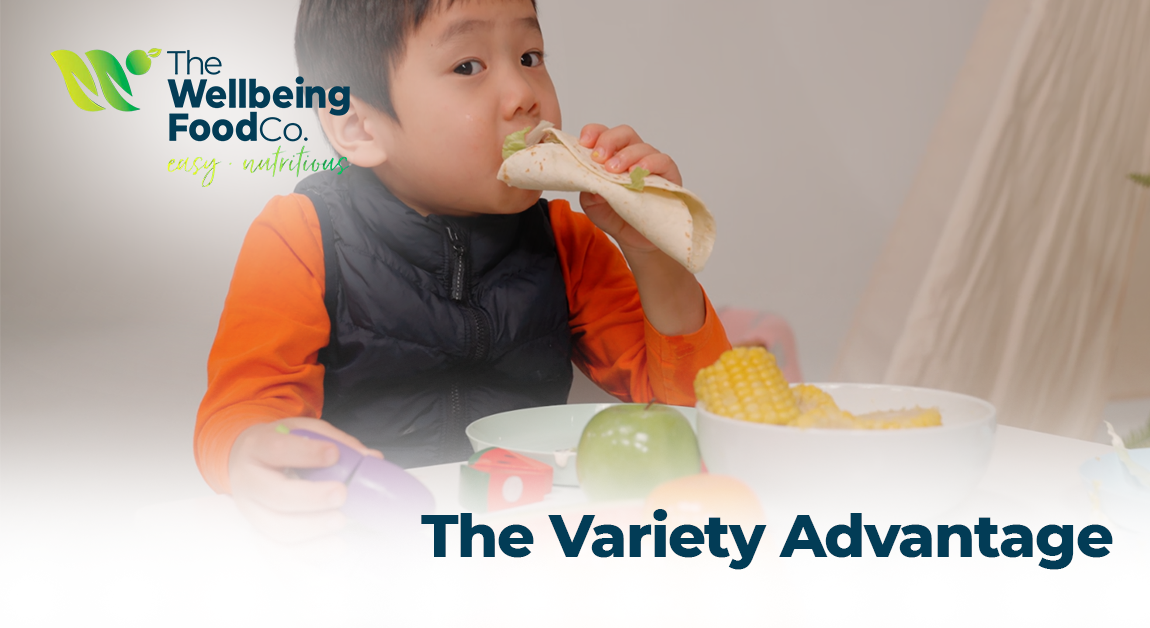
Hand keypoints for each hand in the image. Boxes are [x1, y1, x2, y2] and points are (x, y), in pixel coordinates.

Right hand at [228, 417, 382, 543]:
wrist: (244, 461)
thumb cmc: (280, 446)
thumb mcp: (302, 431)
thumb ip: (334, 441)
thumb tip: (371, 459)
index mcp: (257, 447)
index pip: (276, 449)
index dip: (306, 453)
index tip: (333, 454)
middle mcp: (247, 481)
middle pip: (275, 495)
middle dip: (311, 498)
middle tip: (341, 494)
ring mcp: (250, 511)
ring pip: (276, 528)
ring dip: (312, 528)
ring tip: (341, 521)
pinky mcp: (259, 533)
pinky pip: (279, 551)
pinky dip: (309, 553)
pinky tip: (335, 546)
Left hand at [577, 123, 682, 252]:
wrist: (635, 240)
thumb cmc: (615, 217)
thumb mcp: (593, 206)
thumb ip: (589, 192)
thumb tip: (593, 183)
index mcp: (611, 156)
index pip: (603, 134)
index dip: (594, 133)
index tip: (584, 143)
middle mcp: (632, 156)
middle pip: (624, 134)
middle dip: (609, 141)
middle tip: (599, 158)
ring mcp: (651, 164)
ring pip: (642, 146)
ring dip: (626, 156)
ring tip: (614, 171)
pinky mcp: (669, 176)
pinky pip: (663, 161)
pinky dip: (650, 163)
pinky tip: (638, 172)